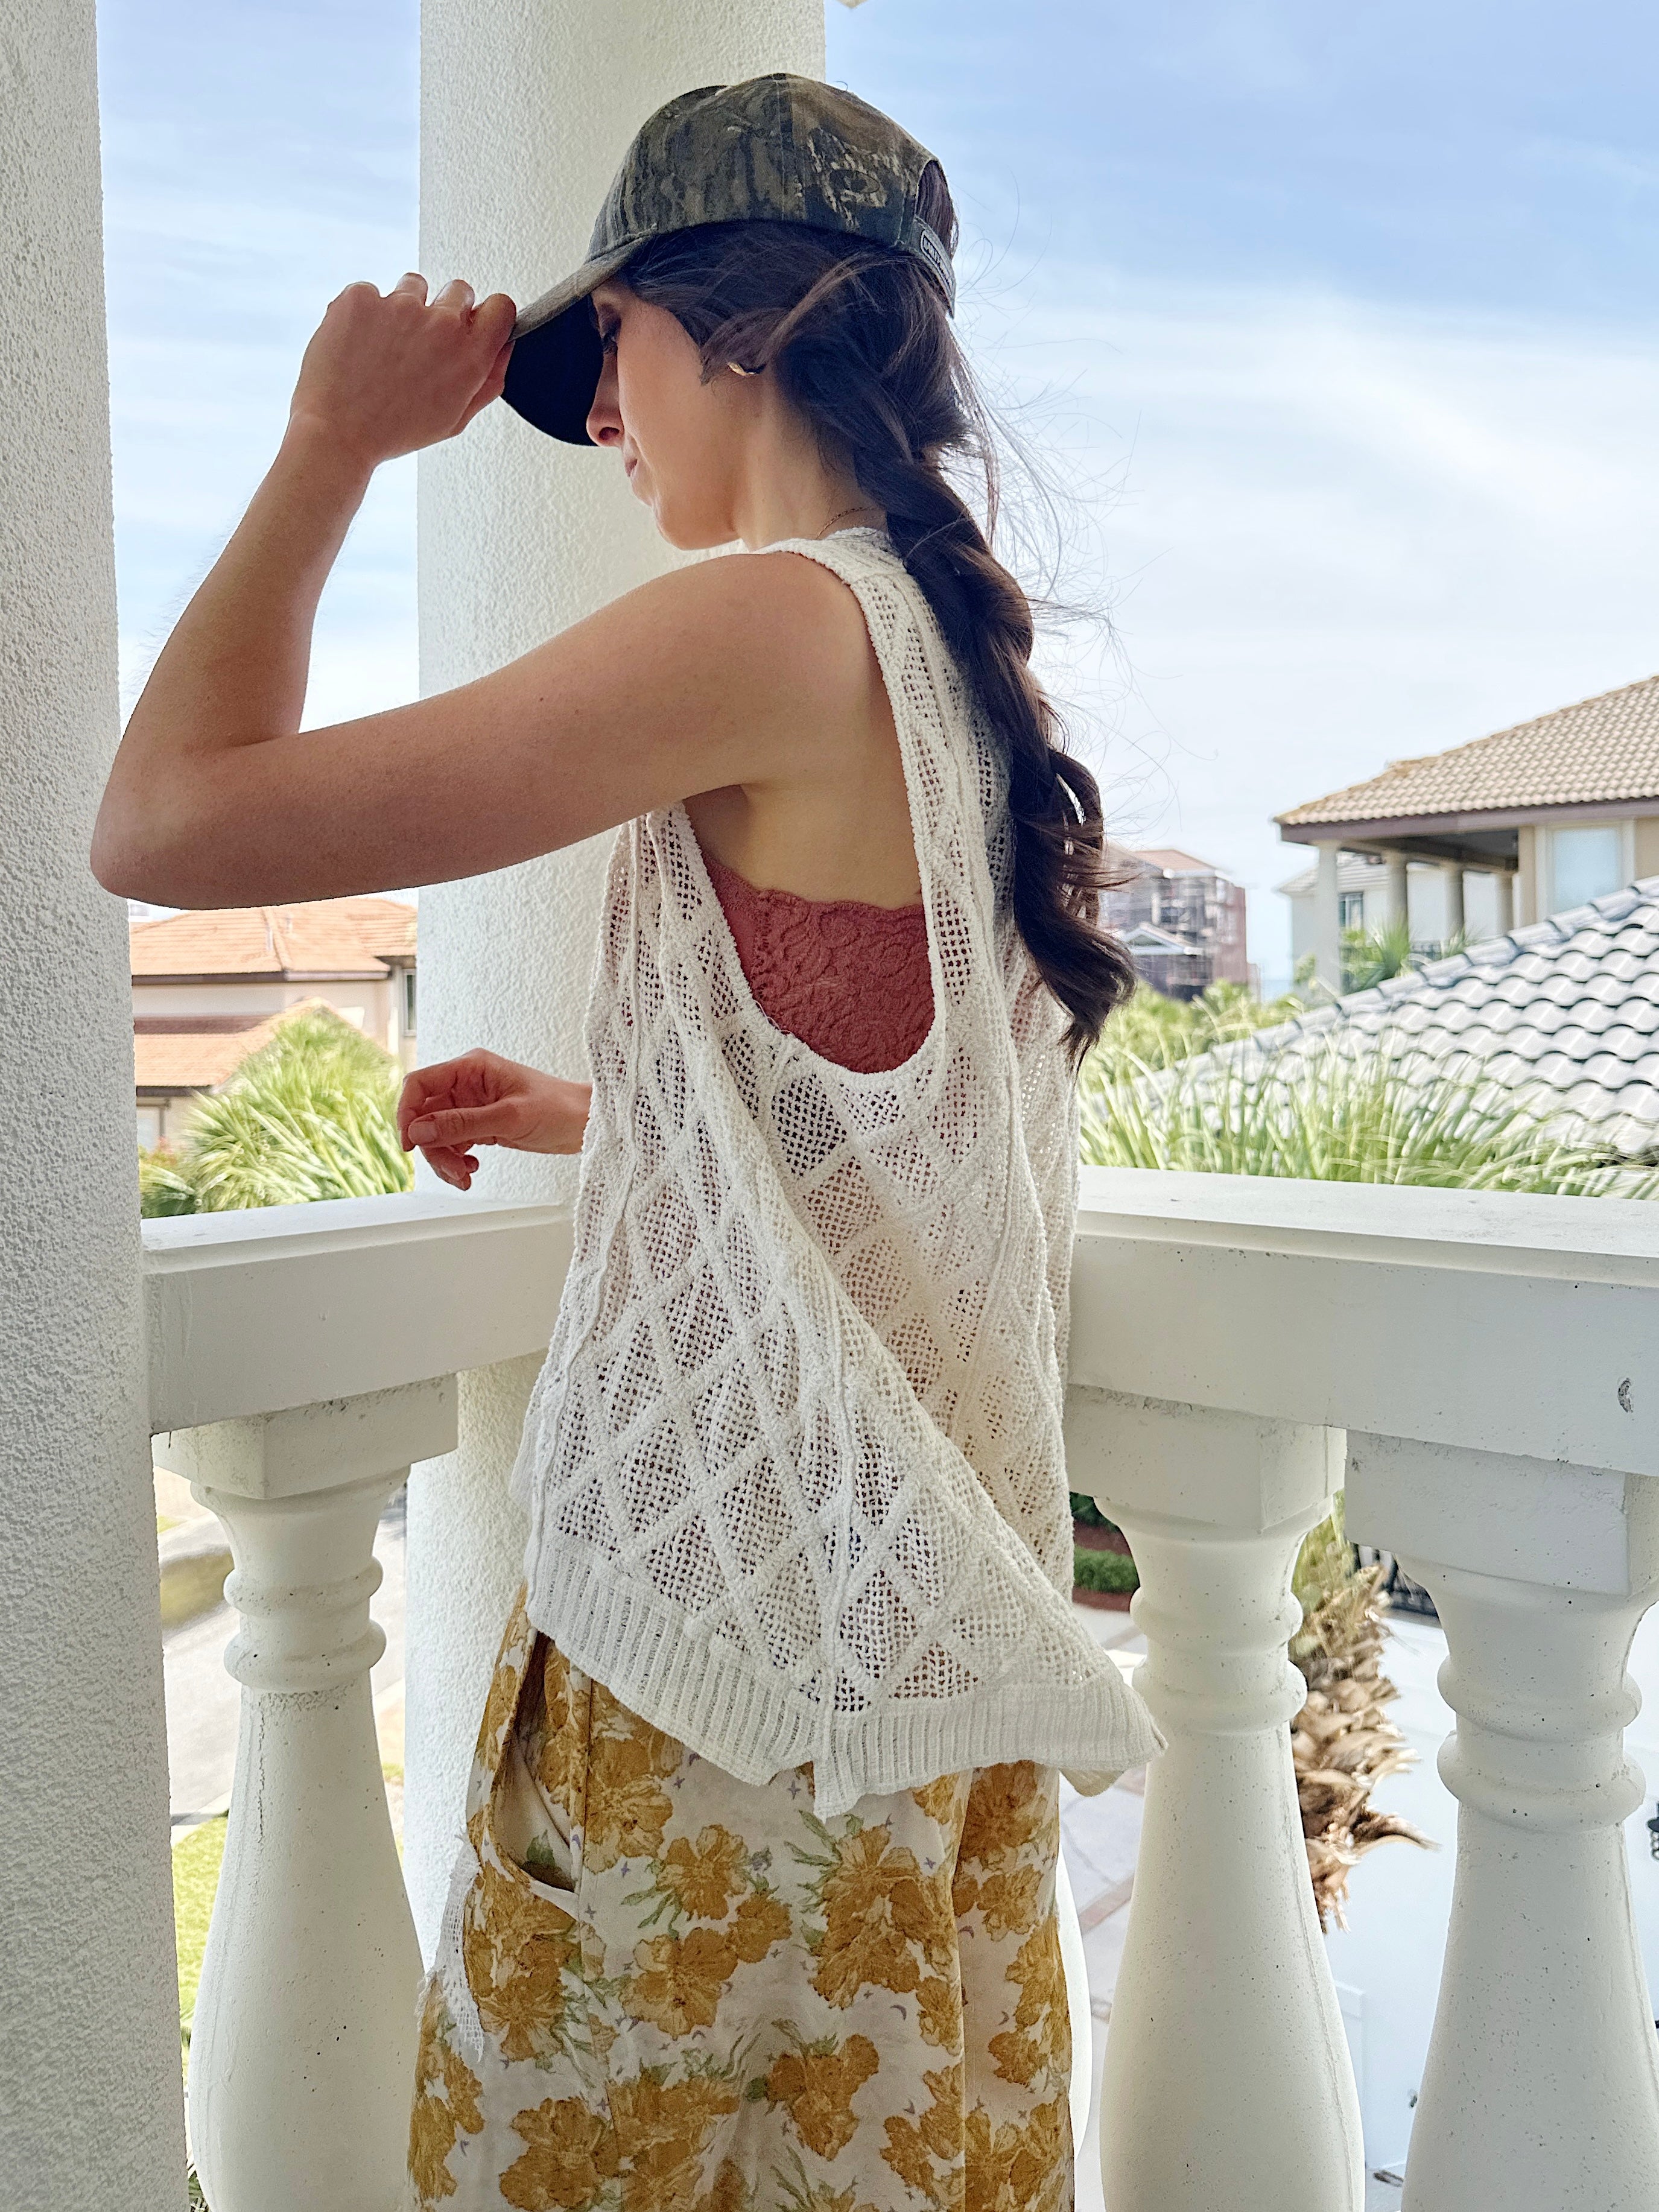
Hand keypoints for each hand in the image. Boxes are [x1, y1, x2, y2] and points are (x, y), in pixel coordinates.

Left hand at [286, 272, 516, 471]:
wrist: (336, 433)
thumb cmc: (393, 432)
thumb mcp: (454, 419)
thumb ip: (488, 380)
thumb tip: (503, 348)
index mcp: (470, 356)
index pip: (501, 306)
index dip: (489, 314)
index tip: (476, 323)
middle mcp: (440, 324)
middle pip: (460, 289)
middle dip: (446, 310)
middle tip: (422, 343)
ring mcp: (399, 305)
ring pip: (414, 286)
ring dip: (404, 309)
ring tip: (385, 348)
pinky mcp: (361, 297)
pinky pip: (371, 292)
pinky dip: (364, 313)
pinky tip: (358, 345)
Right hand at [398, 1049, 591, 1189]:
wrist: (586, 1123)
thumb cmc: (558, 1107)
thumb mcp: (509, 1117)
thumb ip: (462, 1123)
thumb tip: (419, 1130)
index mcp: (471, 1068)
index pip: (420, 1084)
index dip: (407, 1112)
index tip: (410, 1143)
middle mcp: (467, 1084)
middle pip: (426, 1115)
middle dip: (433, 1146)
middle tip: (453, 1171)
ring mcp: (472, 1106)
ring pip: (438, 1134)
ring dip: (445, 1159)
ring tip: (465, 1176)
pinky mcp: (481, 1125)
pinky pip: (453, 1144)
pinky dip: (457, 1161)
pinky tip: (472, 1170)